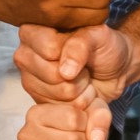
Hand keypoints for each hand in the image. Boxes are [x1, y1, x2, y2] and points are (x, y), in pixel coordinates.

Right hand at [15, 24, 131, 106]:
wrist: (114, 70)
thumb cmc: (104, 47)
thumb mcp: (98, 36)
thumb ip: (80, 46)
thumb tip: (65, 72)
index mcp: (34, 30)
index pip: (50, 48)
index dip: (72, 53)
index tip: (82, 48)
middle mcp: (25, 54)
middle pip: (52, 74)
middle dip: (76, 75)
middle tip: (84, 67)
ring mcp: (29, 79)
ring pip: (58, 93)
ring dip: (79, 90)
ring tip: (83, 79)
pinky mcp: (38, 100)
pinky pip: (60, 109)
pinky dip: (77, 103)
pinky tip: (79, 93)